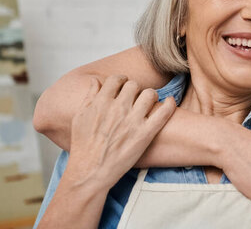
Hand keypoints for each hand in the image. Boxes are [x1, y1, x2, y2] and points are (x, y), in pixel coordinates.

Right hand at [64, 75, 175, 191]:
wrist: (90, 172)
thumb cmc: (83, 147)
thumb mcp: (80, 117)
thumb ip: (89, 96)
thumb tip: (96, 80)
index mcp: (101, 102)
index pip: (116, 79)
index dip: (121, 80)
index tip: (123, 85)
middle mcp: (118, 108)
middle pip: (134, 85)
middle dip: (134, 89)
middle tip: (135, 97)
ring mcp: (133, 121)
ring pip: (149, 94)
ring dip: (150, 96)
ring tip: (149, 102)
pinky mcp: (145, 134)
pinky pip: (163, 113)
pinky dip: (170, 104)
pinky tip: (170, 102)